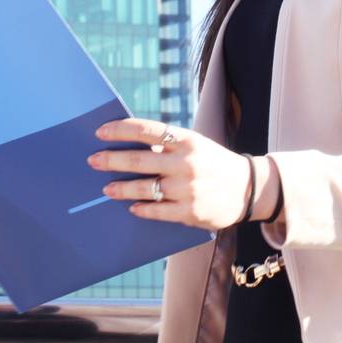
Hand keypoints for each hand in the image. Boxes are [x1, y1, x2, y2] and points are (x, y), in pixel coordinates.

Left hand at [88, 118, 252, 229]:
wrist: (248, 188)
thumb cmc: (213, 163)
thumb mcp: (196, 145)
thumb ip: (167, 145)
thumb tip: (129, 144)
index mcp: (187, 140)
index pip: (147, 130)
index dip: (121, 130)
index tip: (100, 131)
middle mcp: (186, 162)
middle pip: (140, 160)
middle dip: (111, 160)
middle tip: (93, 160)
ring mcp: (187, 189)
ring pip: (144, 189)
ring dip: (122, 189)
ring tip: (107, 189)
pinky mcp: (189, 212)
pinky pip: (157, 211)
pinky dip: (142, 209)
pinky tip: (132, 207)